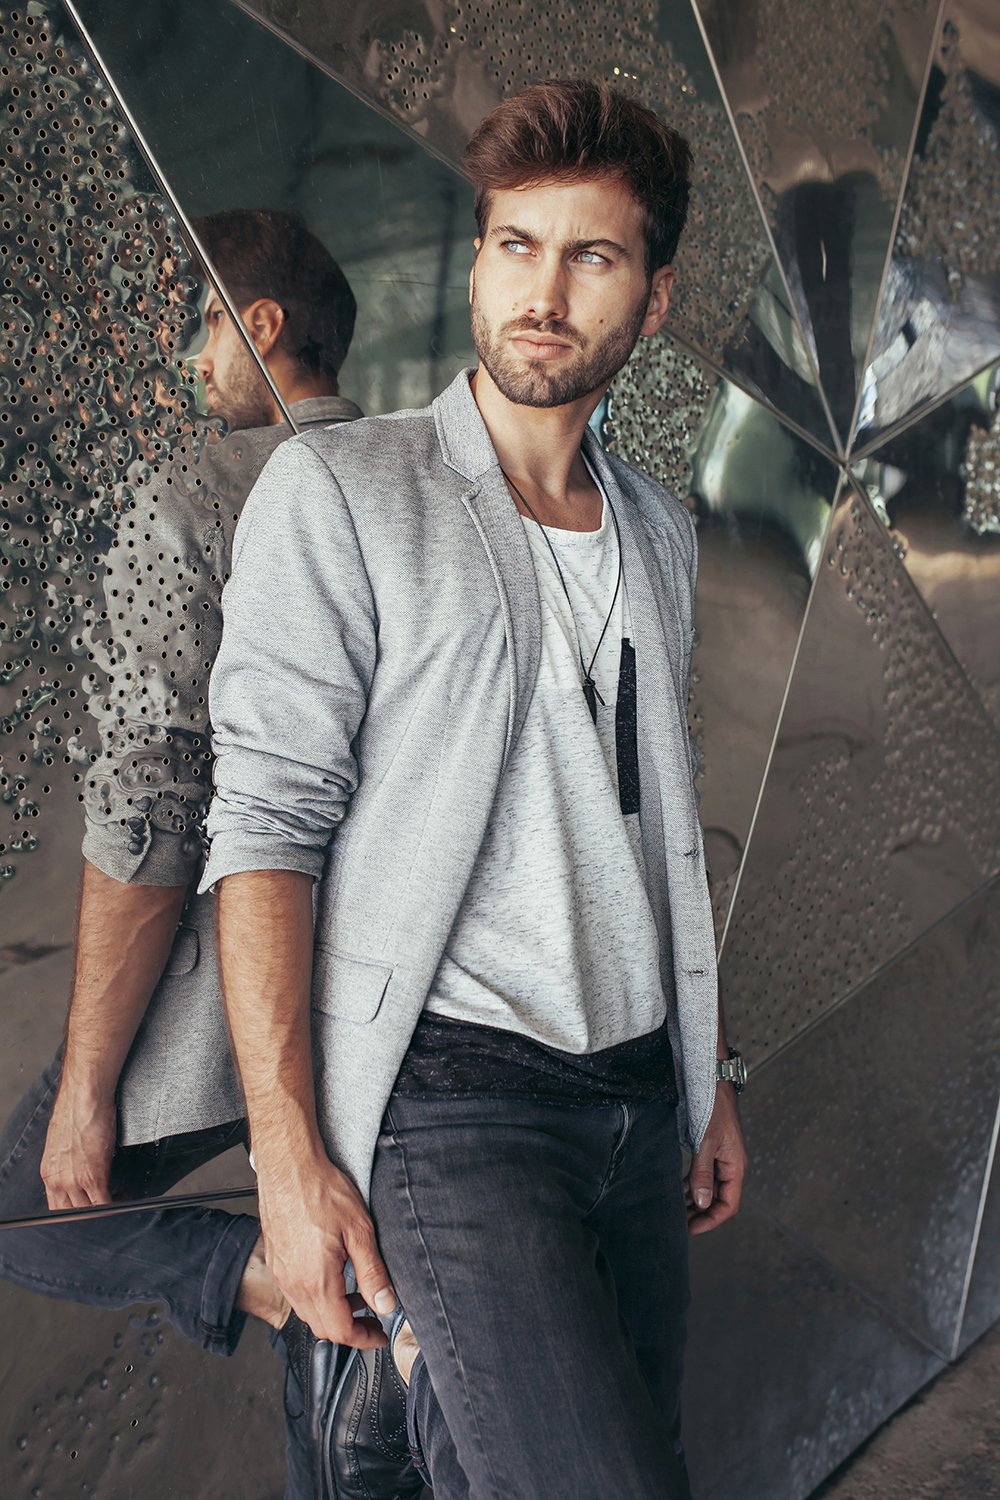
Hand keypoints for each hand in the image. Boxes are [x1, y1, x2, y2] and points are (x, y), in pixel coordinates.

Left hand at [40, 1080, 117, 1209]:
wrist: (84, 1098)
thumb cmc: (76, 1110)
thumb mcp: (63, 1142)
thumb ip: (66, 1161)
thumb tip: (77, 1166)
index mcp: (49, 1172)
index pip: (56, 1206)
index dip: (73, 1210)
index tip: (87, 1206)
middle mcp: (57, 1180)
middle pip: (70, 1214)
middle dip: (88, 1214)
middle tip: (104, 1206)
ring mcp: (74, 1181)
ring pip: (87, 1212)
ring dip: (104, 1209)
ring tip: (117, 1199)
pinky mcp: (93, 1177)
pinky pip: (104, 1204)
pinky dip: (116, 1204)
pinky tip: (124, 1195)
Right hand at [257, 1151, 395, 1348]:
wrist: (288, 1166)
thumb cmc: (320, 1190)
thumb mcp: (359, 1230)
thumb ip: (373, 1272)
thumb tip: (385, 1304)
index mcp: (316, 1281)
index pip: (340, 1330)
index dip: (364, 1339)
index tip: (379, 1335)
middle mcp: (293, 1283)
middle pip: (322, 1327)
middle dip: (350, 1329)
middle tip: (372, 1318)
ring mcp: (281, 1273)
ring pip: (307, 1311)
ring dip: (333, 1312)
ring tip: (356, 1293)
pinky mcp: (276, 1260)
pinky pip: (296, 1293)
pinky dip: (317, 1296)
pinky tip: (332, 1275)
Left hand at [684, 1081, 746, 1235]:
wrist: (712, 1080)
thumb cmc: (713, 1107)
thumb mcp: (706, 1142)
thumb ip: (702, 1173)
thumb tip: (701, 1203)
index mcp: (735, 1166)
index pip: (728, 1205)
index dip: (711, 1220)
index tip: (690, 1229)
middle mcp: (730, 1165)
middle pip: (718, 1199)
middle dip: (700, 1213)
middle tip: (679, 1224)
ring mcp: (721, 1158)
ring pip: (709, 1188)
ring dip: (694, 1200)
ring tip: (675, 1210)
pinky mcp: (711, 1150)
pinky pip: (703, 1174)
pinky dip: (691, 1184)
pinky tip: (677, 1190)